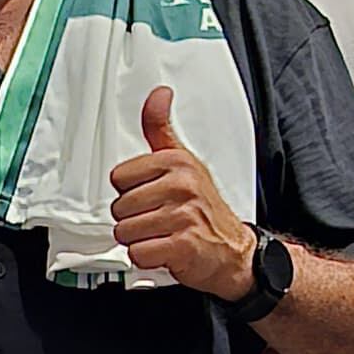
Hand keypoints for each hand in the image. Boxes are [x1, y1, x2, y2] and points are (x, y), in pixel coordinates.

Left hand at [109, 84, 254, 294]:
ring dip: (139, 241)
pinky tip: (165, 251)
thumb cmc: (204, 208)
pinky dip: (147, 259)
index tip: (150, 196)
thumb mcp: (183, 161)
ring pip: (125, 232)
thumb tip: (159, 94)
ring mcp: (183, 215)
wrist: (234, 251)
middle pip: (119, 208)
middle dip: (133, 220)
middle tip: (158, 221)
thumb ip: (160, 129)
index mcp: (176, 162)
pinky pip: (138, 253)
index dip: (130, 193)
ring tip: (161, 235)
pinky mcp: (183, 245)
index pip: (118, 178)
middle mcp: (181, 185)